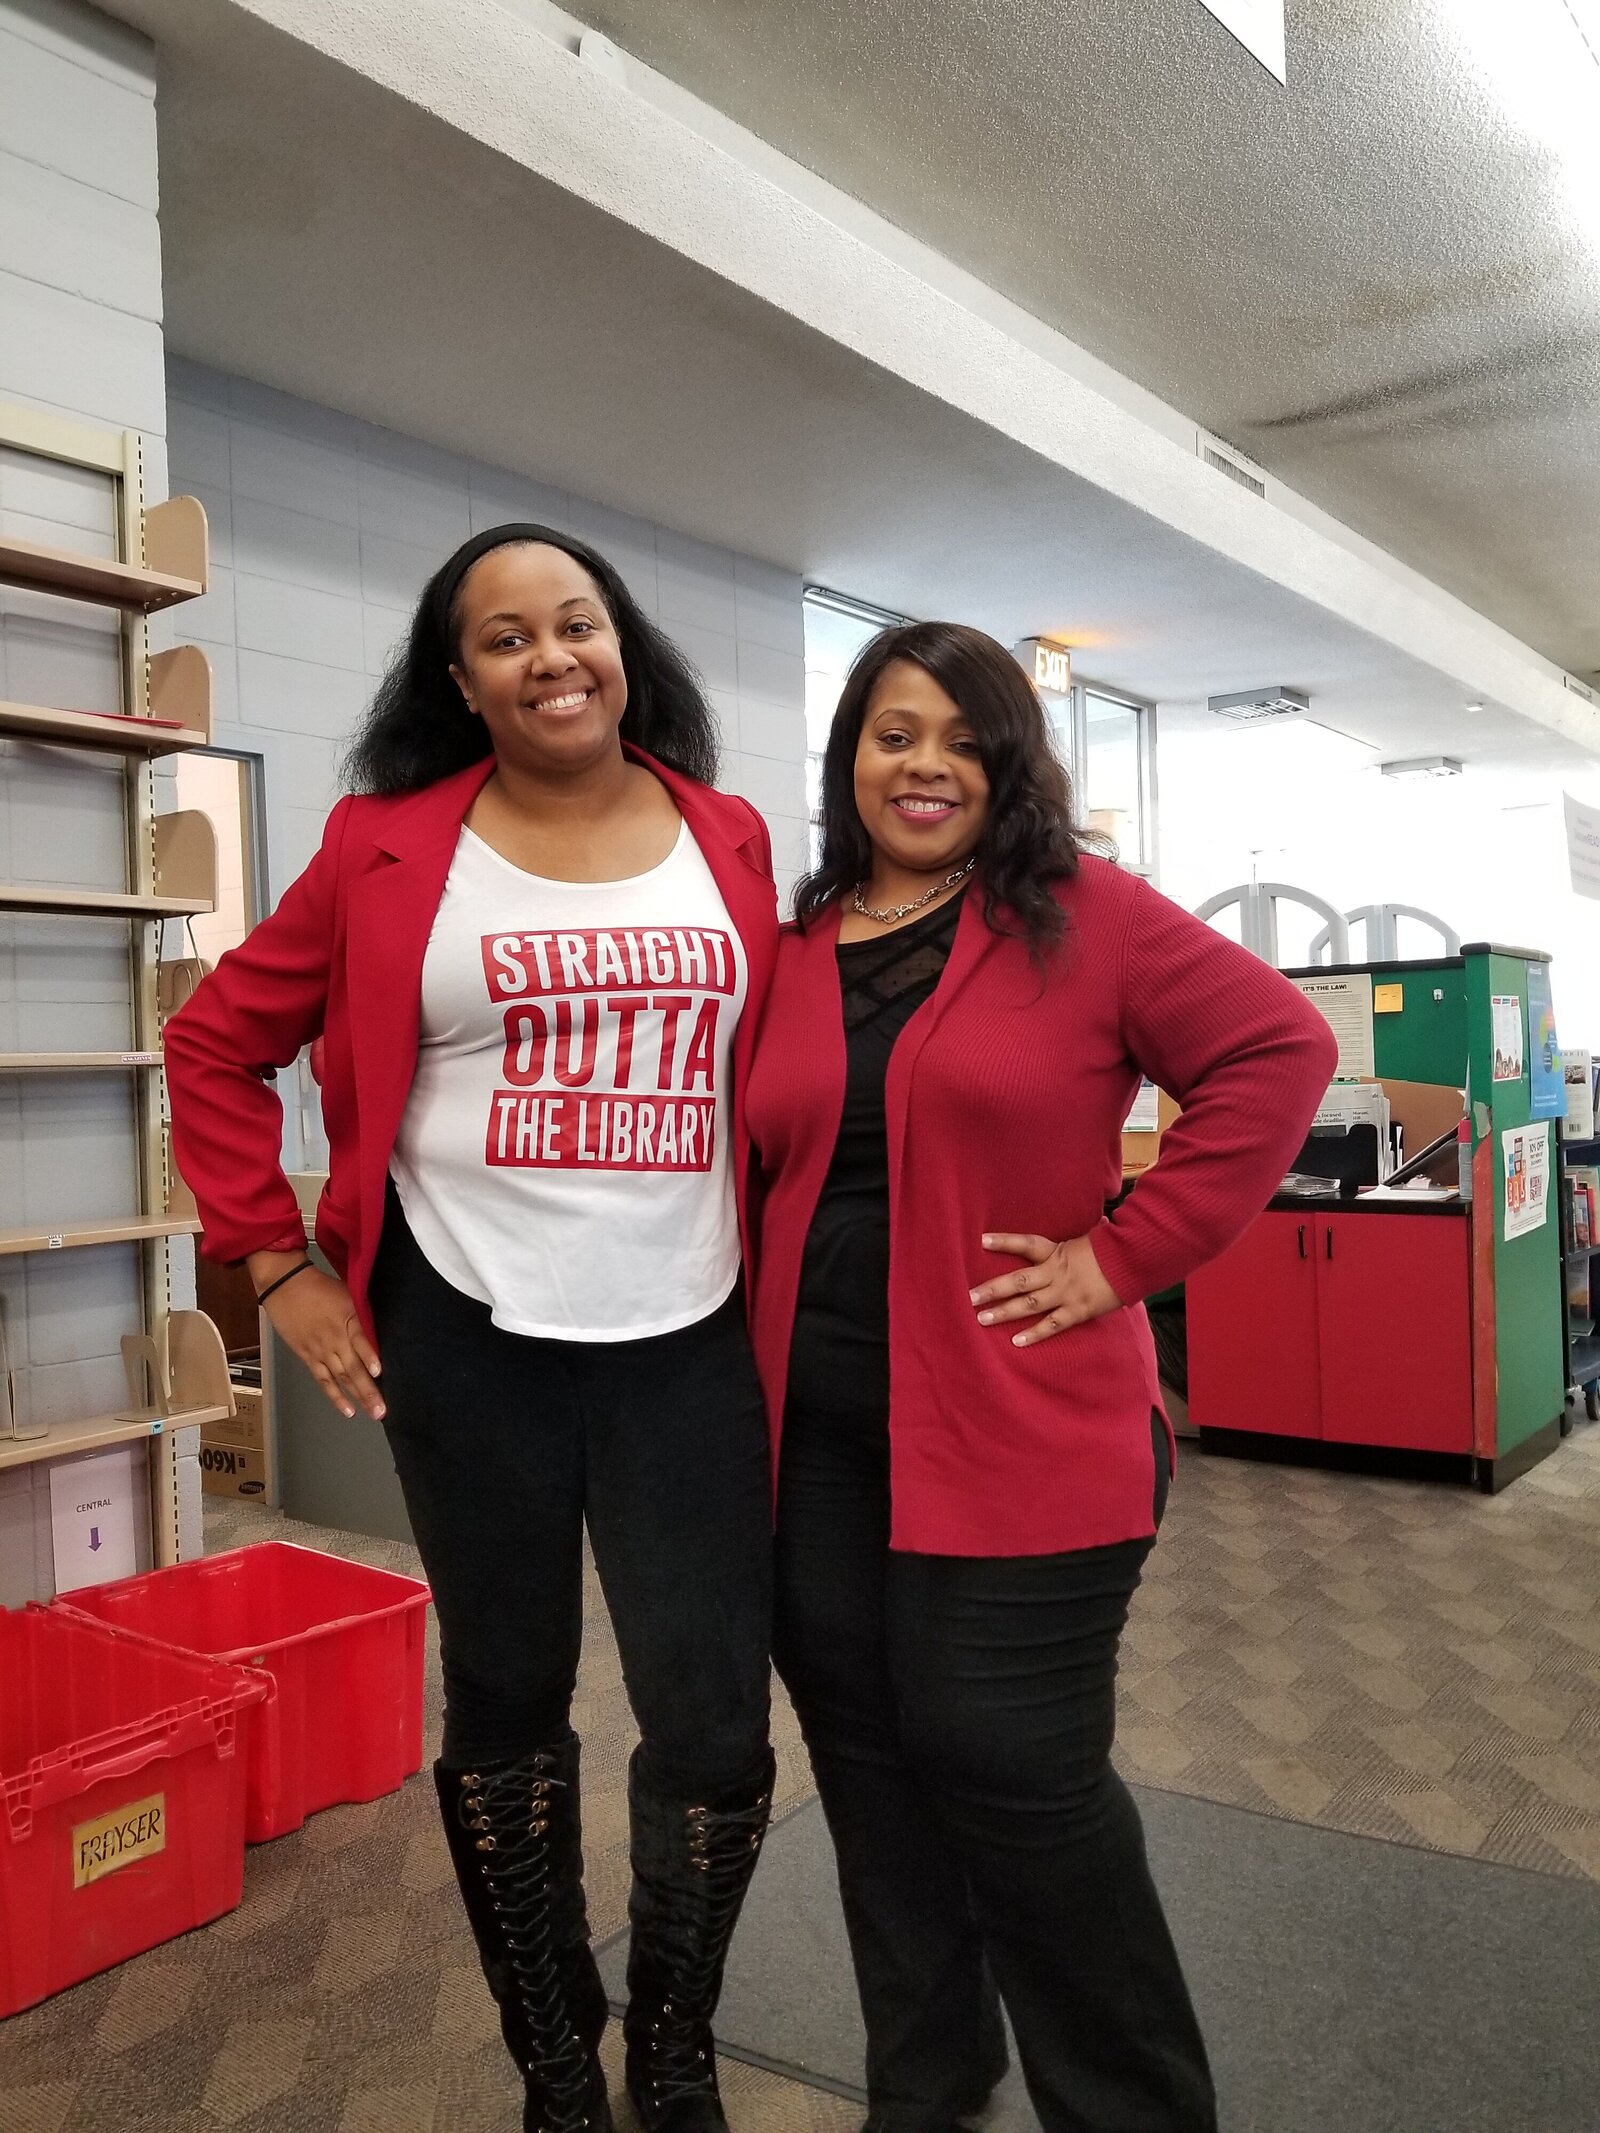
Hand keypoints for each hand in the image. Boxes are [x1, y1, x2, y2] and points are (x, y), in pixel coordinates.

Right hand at [250, 1254, 384, 1419]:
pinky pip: (323, 1380)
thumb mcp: (348, 1293)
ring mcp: (320, 1349)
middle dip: (369, 1390)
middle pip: (353, 1367)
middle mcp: (334, 1338)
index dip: (369, 1355)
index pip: (360, 1340)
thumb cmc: (320, 1287)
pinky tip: (347, 1410)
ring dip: (357, 1396)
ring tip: (373, 1412)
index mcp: (347, 1318)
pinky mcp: (308, 1356)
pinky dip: (335, 1396)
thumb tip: (383, 1331)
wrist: (285, 1285)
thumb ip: (364, 1315)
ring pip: (341, 1378)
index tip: (379, 1371)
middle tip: (382, 1409)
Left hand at [969, 1233, 1121, 1346]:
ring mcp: (1066, 1293)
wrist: (1135, 1263)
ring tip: (982, 1319)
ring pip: (1029, 1304)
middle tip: (970, 1297)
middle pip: (1018, 1280)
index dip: (1004, 1241)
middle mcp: (1056, 1273)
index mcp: (1057, 1252)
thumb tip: (1083, 1222)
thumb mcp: (1088, 1239)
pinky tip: (1016, 1341)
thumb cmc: (1112, 1250)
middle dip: (992, 1289)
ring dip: (1004, 1312)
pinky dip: (1034, 1334)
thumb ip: (1072, 1240)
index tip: (982, 1240)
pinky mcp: (1077, 1311)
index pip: (1026, 1244)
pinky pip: (1052, 1325)